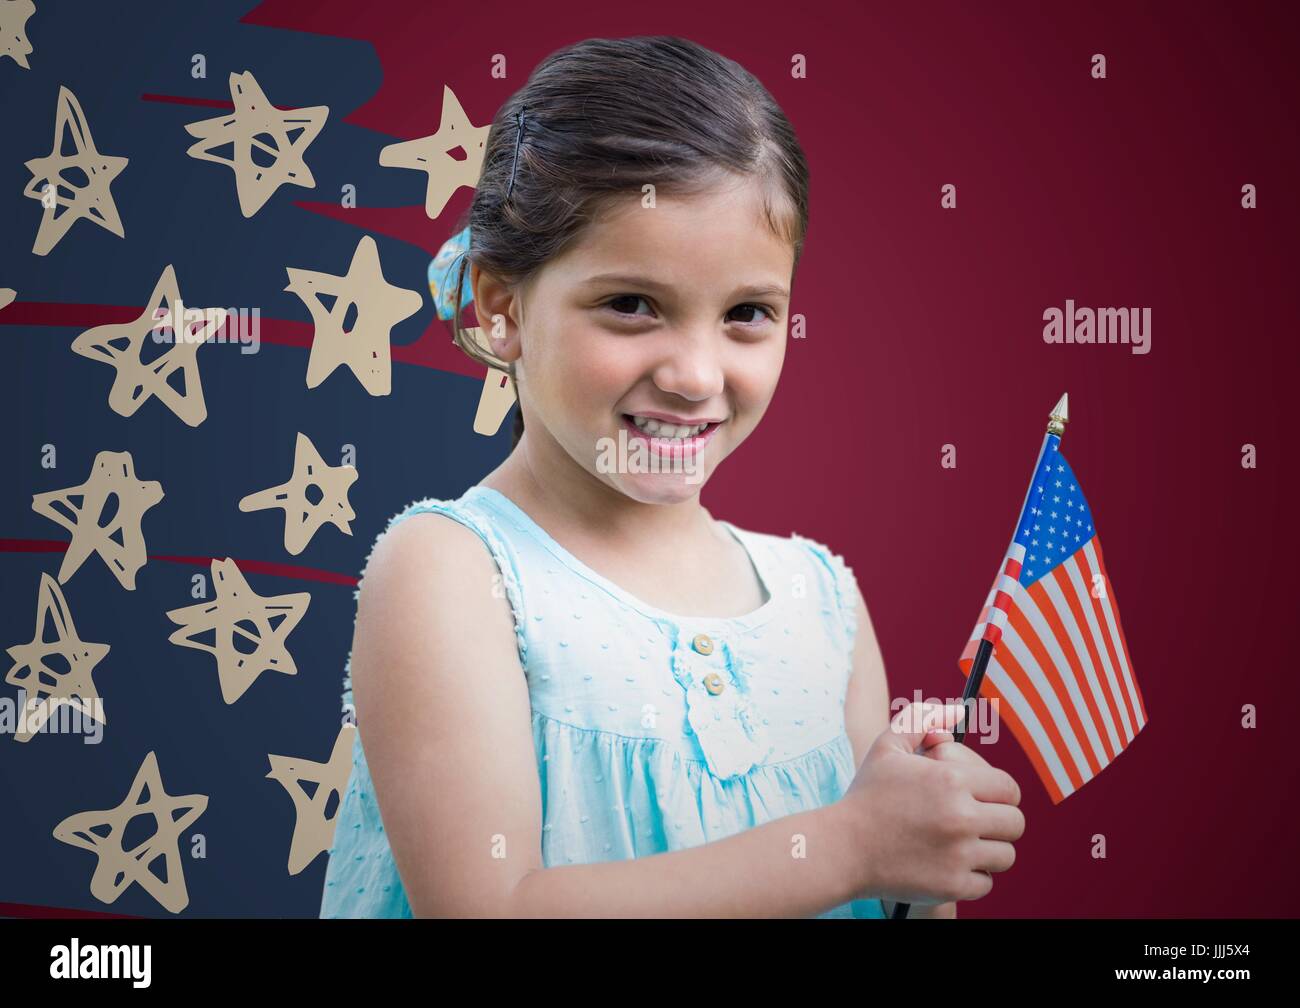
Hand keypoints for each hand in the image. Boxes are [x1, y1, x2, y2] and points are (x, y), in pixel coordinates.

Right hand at [836, 702, 1024, 905]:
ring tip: (963, 844)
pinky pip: (986, 882)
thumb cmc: (867, 796)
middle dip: (999, 821)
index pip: (1009, 788)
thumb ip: (922, 720)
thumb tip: (956, 712)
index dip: (999, 792)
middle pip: (1014, 823)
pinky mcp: (952, 885)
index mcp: (951, 780)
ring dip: (989, 850)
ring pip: (1005, 855)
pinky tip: (949, 864)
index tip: (983, 798)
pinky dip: (973, 876)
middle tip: (975, 822)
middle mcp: (960, 817)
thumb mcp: (888, 747)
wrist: (842, 848)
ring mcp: (958, 854)